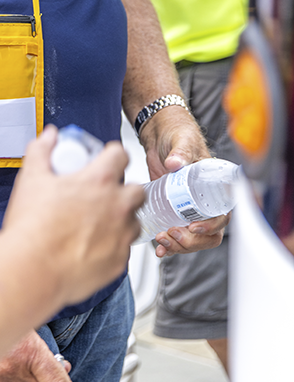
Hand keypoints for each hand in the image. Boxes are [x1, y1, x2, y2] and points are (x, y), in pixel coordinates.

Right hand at [4, 127, 142, 308]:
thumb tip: (50, 137)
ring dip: (122, 219)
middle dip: (123, 189)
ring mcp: (121, 236)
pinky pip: (124, 249)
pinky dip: (113, 245)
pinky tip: (92, 246)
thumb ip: (42, 150)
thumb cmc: (32, 227)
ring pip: (134, 221)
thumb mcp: (31, 178)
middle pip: (136, 189)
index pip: (120, 154)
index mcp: (99, 181)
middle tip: (103, 194)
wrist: (31, 270)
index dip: (112, 155)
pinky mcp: (118, 263)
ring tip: (98, 223)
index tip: (104, 160)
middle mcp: (117, 206)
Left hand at [139, 108, 227, 256]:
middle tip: (173, 234)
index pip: (223, 214)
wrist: (158, 133)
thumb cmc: (177, 133)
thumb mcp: (182, 140)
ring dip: (180, 245)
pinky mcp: (173, 210)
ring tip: (163, 241)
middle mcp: (205, 200)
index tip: (194, 227)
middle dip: (193, 241)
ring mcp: (189, 207)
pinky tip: (160, 248)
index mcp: (215, 186)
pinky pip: (177, 234)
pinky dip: (170, 245)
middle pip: (210, 233)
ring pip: (194, 238)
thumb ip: (181, 151)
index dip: (213, 226)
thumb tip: (176, 163)